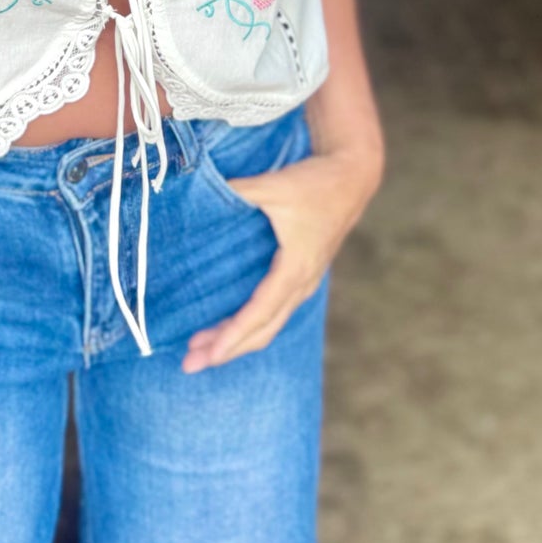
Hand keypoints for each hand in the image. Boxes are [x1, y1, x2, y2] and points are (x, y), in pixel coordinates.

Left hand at [181, 146, 380, 373]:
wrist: (352, 178)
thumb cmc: (315, 183)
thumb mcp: (274, 184)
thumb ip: (239, 190)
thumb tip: (204, 192)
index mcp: (295, 267)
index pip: (260, 311)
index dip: (233, 334)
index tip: (208, 354)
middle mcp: (302, 283)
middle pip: (263, 330)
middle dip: (227, 349)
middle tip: (189, 364)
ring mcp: (305, 283)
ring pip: (269, 325)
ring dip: (237, 339)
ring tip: (200, 349)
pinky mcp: (303, 278)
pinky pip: (275, 312)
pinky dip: (251, 325)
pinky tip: (230, 328)